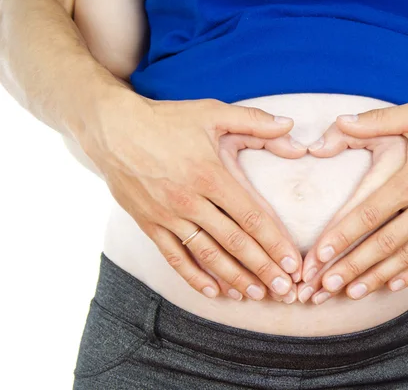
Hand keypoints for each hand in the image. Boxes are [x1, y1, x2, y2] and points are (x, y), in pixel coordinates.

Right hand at [80, 95, 304, 300]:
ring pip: (207, 255)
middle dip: (263, 269)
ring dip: (234, 278)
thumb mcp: (213, 112)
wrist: (113, 127)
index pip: (251, 217)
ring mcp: (167, 216)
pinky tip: (214, 292)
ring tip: (255, 295)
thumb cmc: (168, 119)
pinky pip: (174, 257)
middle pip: (234, 242)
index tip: (293, 264)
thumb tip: (291, 124)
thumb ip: (255, 121)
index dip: (275, 243)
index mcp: (211, 175)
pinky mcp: (149, 224)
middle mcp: (190, 201)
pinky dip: (194, 277)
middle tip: (285, 290)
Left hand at [300, 100, 407, 302]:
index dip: (342, 236)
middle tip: (325, 286)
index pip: (370, 214)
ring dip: (378, 277)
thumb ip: (375, 121)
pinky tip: (393, 286)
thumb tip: (338, 121)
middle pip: (384, 244)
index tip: (319, 255)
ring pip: (407, 257)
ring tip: (351, 292)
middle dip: (352, 266)